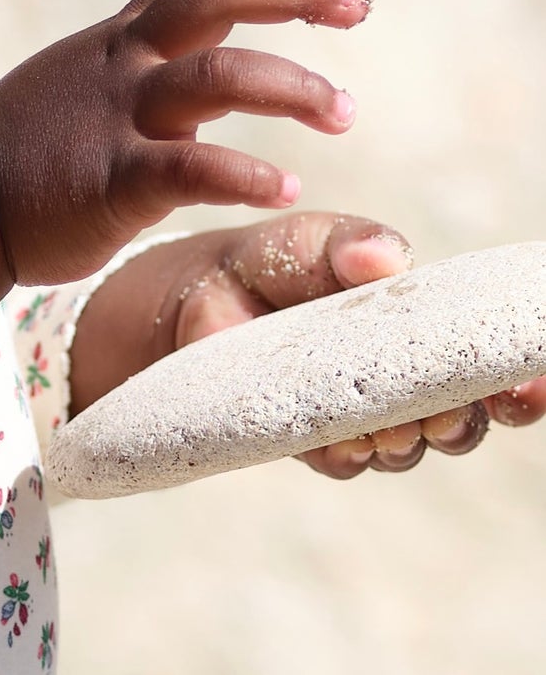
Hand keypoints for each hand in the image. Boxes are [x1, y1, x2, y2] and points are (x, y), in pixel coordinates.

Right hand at [0, 0, 367, 288]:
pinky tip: (286, 188)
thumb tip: (207, 37)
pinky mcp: (111, 182)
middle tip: (357, 3)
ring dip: (292, 85)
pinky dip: (242, 174)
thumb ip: (145, 52)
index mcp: (123, 35)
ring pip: (216, 75)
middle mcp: (124, 60)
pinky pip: (188, 169)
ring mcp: (116, 117)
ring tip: (345, 112)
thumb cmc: (29, 147)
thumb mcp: (88, 74)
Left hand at [168, 213, 545, 475]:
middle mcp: (401, 379)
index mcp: (417, 326)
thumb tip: (387, 256)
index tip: (532, 384)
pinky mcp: (313, 439)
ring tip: (393, 425)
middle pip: (460, 418)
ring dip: (406, 440)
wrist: (189, 296)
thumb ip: (346, 247)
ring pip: (406, 446)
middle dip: (461, 420)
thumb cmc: (265, 261)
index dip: (521, 382)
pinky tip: (341, 439)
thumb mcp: (303, 241)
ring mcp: (360, 414)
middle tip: (445, 414)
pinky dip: (348, 451)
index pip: (487, 363)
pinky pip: (345, 459)